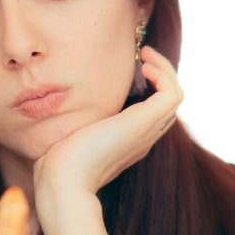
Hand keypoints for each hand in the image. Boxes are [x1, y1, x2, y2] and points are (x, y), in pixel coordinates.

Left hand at [33, 45, 182, 196]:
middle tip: (142, 56)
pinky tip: (144, 67)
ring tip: (145, 55)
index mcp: (129, 141)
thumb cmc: (58, 162)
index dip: (150, 86)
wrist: (62, 180)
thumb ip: (80, 122)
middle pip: (169, 102)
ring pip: (175, 95)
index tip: (132, 68)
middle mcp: (143, 137)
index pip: (154, 112)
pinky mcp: (143, 123)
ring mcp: (146, 131)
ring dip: (165, 69)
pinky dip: (163, 74)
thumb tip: (68, 106)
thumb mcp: (74, 135)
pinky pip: (172, 94)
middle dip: (160, 73)